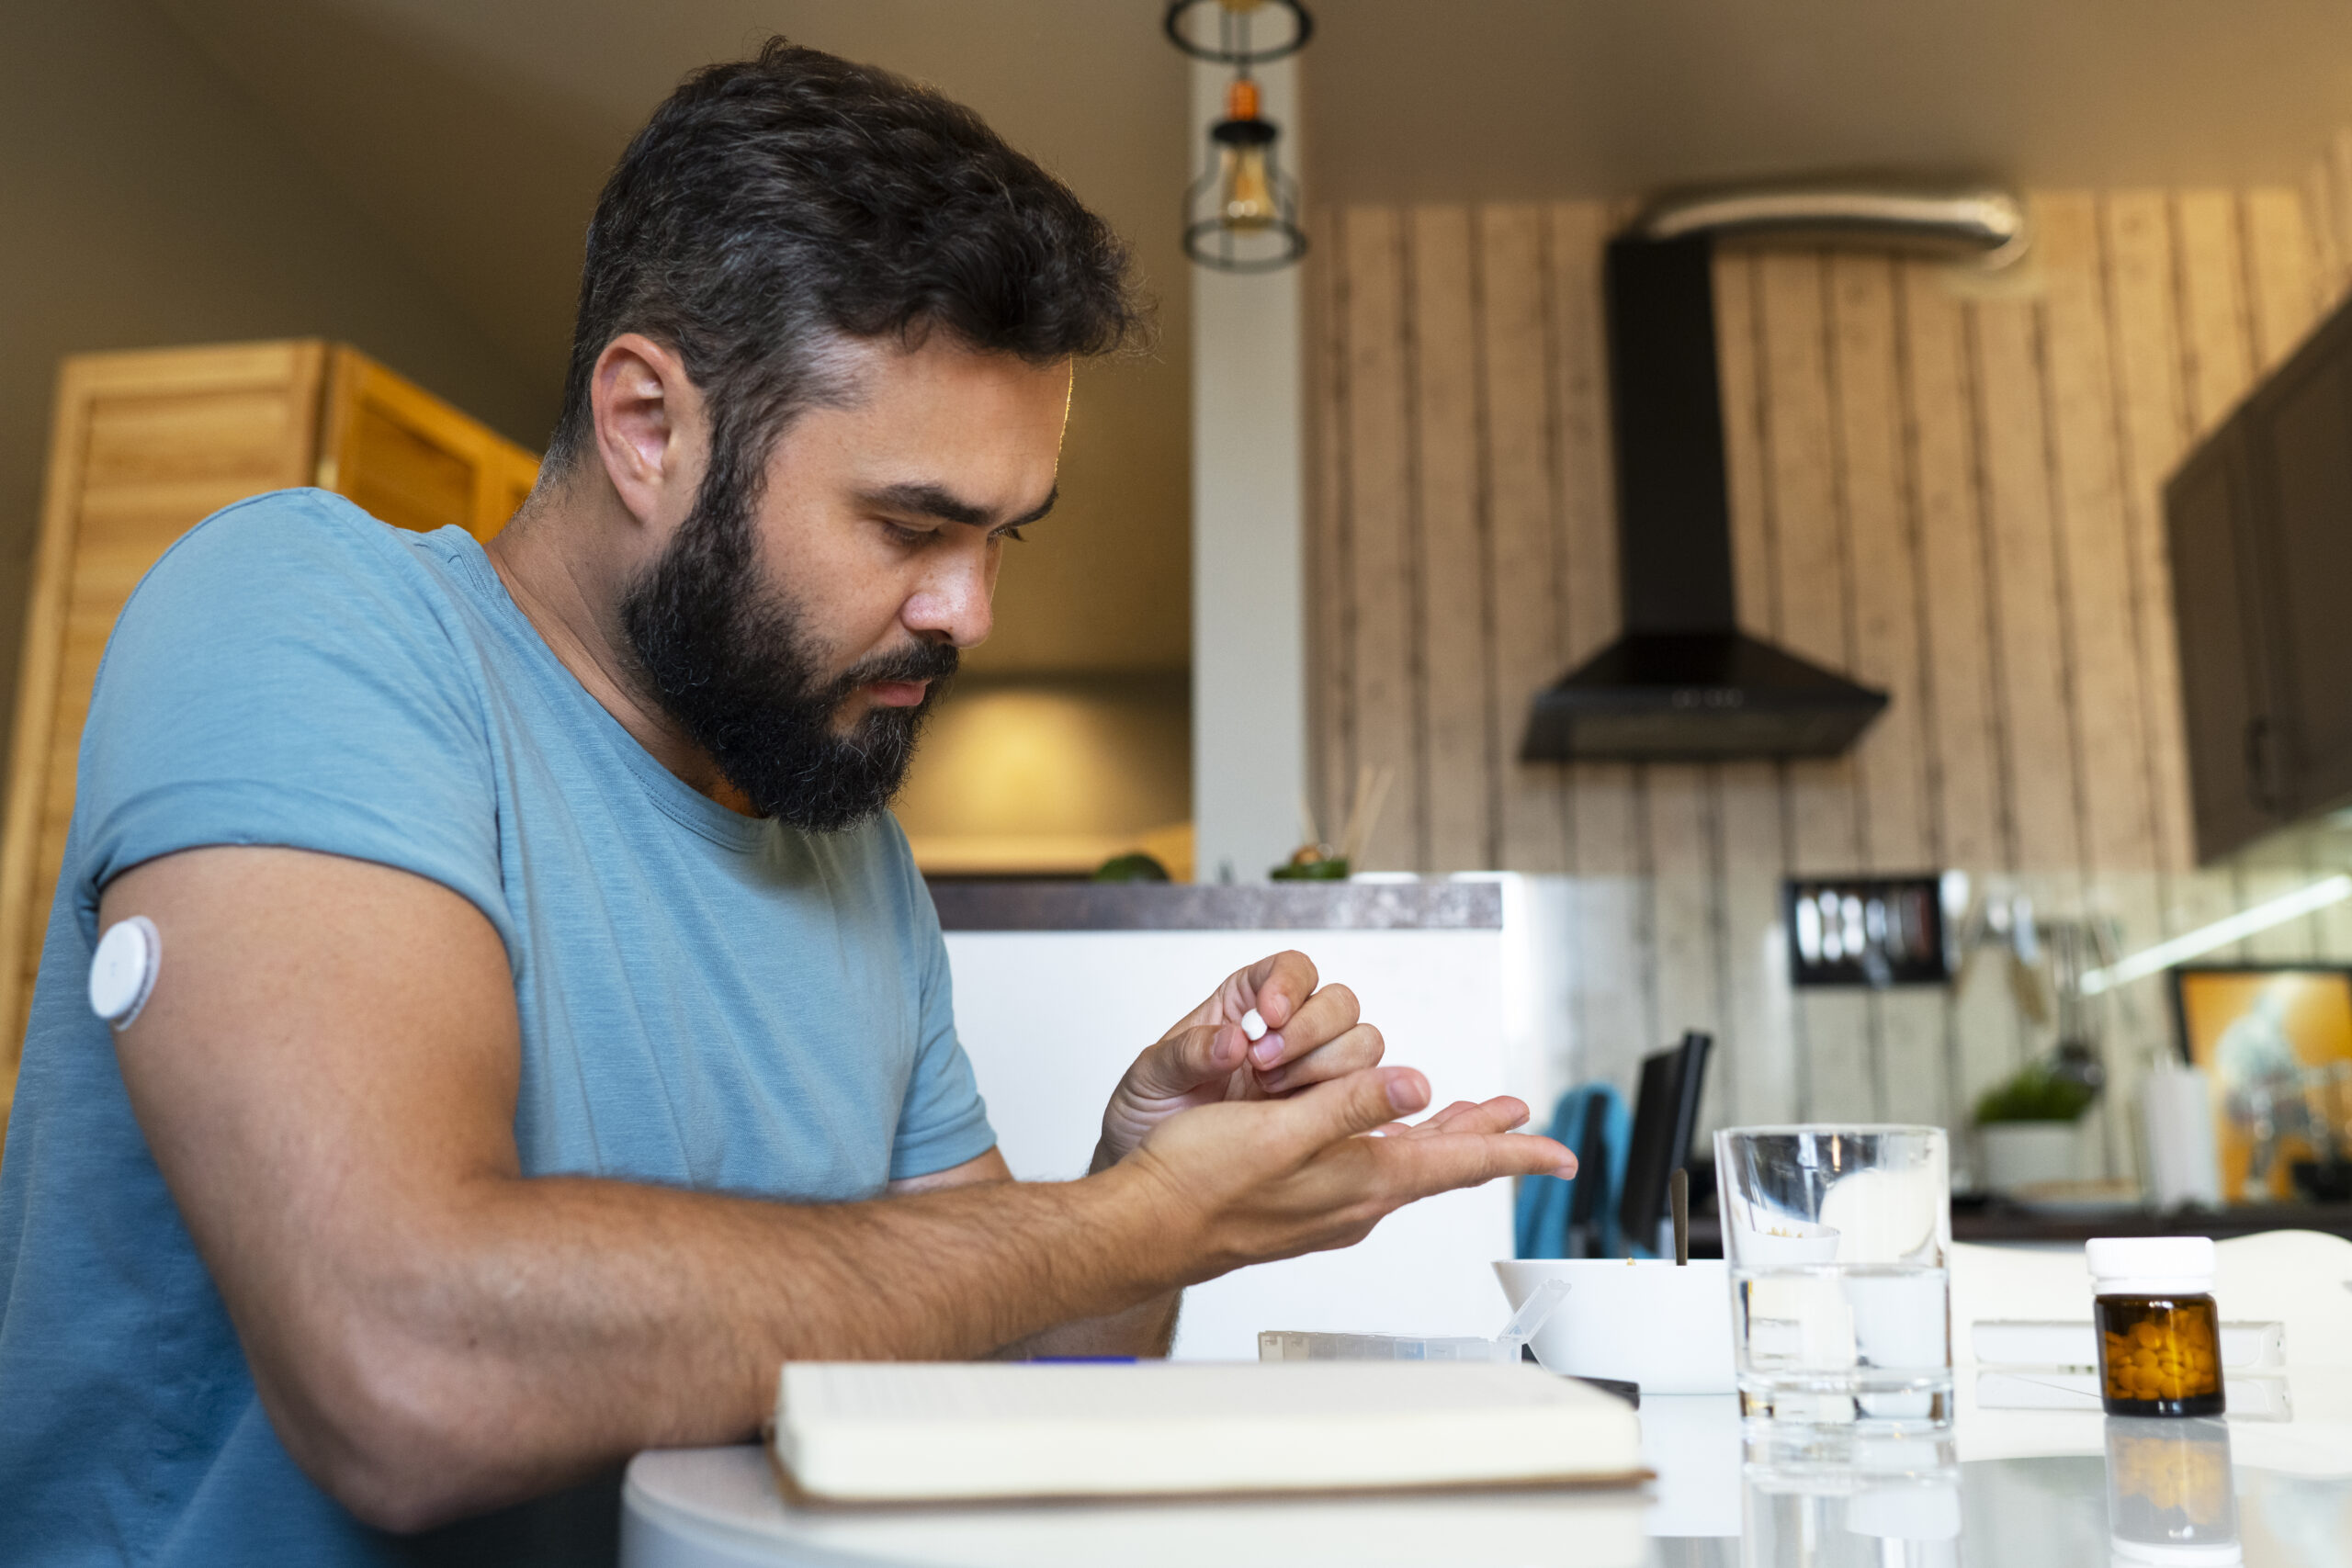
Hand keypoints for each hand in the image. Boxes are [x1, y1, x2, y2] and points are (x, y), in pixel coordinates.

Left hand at [1093, 951, 1384, 1169]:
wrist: (1155, 1179)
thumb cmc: (1149, 1113)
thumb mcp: (1150, 1077)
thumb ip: (1185, 1054)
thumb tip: (1231, 1040)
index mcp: (1245, 1003)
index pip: (1293, 970)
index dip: (1290, 984)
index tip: (1270, 1015)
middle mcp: (1287, 1032)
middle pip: (1340, 1004)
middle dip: (1310, 1031)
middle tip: (1264, 1065)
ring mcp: (1311, 1073)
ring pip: (1361, 1045)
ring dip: (1328, 1066)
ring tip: (1274, 1094)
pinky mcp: (1326, 1114)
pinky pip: (1364, 1096)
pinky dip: (1349, 1102)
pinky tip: (1311, 1121)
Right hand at [1118, 1066, 1577, 1281]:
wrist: (1147, 1225)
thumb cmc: (1201, 1180)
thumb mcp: (1283, 1131)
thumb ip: (1353, 1105)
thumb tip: (1419, 1087)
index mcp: (1362, 1180)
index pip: (1459, 1163)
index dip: (1514, 1152)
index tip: (1561, 1152)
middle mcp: (1357, 1200)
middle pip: (1442, 1163)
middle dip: (1485, 1135)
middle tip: (1524, 1120)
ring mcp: (1331, 1206)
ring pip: (1407, 1165)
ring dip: (1443, 1137)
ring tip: (1472, 1119)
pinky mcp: (1305, 1204)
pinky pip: (1371, 1170)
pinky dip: (1396, 1146)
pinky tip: (1388, 1138)